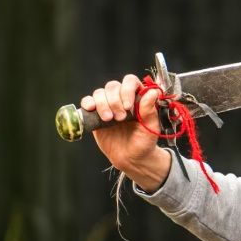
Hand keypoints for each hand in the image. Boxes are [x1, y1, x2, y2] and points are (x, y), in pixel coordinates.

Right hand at [79, 74, 170, 190]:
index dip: (127, 90)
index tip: (128, 107)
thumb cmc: (144, 142)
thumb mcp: (150, 128)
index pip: (130, 81)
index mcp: (137, 97)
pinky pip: (88, 101)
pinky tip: (91, 109)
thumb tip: (153, 92)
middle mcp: (122, 98)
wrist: (131, 158)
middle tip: (120, 118)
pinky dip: (87, 102)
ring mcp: (108, 106)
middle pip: (112, 86)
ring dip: (102, 104)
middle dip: (114, 101)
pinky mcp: (95, 115)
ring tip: (109, 119)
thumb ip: (150, 110)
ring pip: (100, 93)